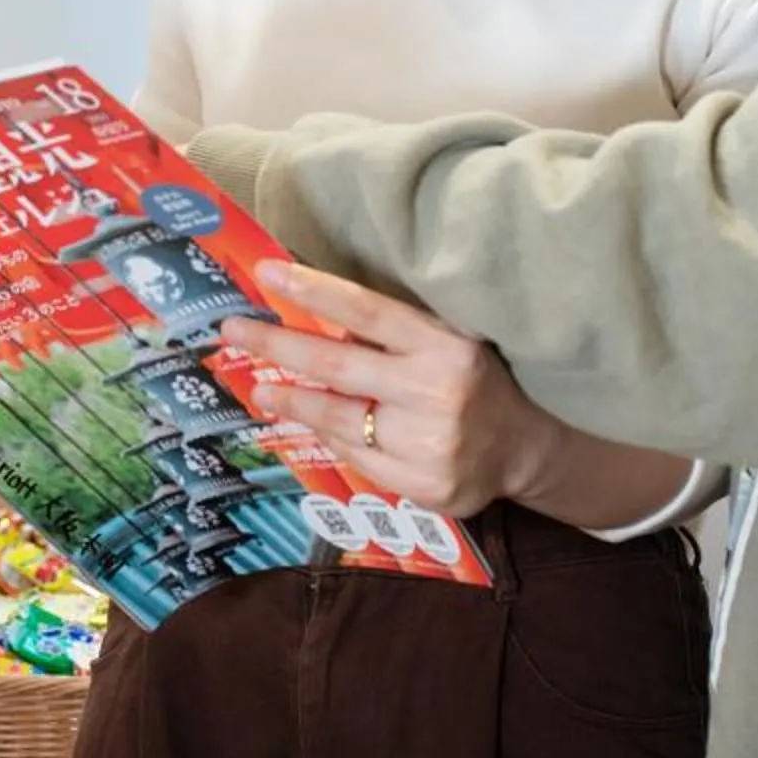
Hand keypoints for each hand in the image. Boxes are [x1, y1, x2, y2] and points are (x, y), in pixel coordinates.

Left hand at [218, 260, 553, 517]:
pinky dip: (329, 436)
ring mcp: (427, 445)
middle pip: (337, 366)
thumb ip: (392, 333)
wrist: (525, 447)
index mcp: (444, 345)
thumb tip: (314, 311)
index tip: (267, 272)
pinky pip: (356, 457)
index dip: (314, 290)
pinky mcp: (422, 486)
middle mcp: (436, 393)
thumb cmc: (474, 378)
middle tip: (232, 331)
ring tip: (259, 386)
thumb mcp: (446, 340)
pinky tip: (308, 422)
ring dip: (292, 400)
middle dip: (277, 346)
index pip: (366, 311)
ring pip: (339, 419)